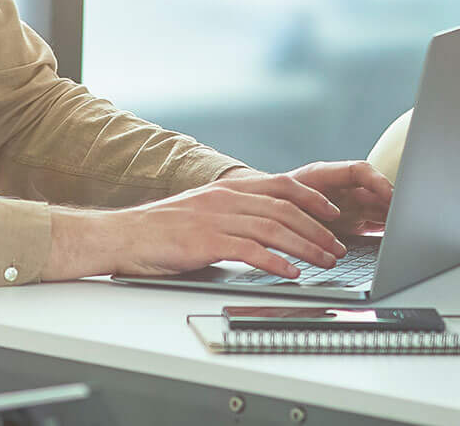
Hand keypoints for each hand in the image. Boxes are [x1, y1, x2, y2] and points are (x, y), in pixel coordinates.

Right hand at [47, 170, 348, 279]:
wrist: (122, 235)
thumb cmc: (159, 231)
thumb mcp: (202, 213)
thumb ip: (232, 216)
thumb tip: (261, 232)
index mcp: (227, 189)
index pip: (282, 187)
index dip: (311, 199)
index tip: (332, 212)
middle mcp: (226, 199)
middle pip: (285, 210)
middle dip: (317, 229)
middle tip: (336, 247)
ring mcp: (217, 218)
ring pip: (275, 229)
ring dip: (305, 247)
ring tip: (324, 262)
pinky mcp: (207, 241)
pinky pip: (251, 251)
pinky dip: (277, 262)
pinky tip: (291, 273)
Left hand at [275, 160, 393, 234]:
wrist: (268, 210)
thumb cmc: (276, 197)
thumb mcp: (289, 197)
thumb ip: (307, 201)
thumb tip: (331, 213)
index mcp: (328, 175)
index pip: (360, 171)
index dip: (378, 181)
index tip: (389, 195)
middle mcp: (343, 188)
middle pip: (375, 191)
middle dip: (392, 201)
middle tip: (405, 215)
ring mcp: (350, 205)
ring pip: (378, 208)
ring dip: (391, 216)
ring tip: (403, 227)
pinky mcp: (353, 222)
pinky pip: (374, 223)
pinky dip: (385, 228)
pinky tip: (394, 235)